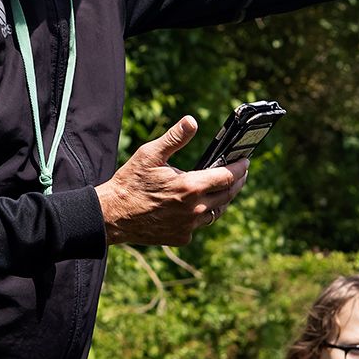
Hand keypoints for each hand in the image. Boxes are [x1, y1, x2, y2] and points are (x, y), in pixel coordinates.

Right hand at [97, 115, 249, 247]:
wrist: (113, 216)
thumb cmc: (130, 182)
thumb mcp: (150, 154)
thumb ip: (174, 138)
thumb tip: (192, 121)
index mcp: (190, 186)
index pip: (227, 176)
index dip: (240, 168)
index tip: (245, 161)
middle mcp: (194, 209)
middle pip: (228, 195)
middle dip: (237, 182)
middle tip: (239, 173)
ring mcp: (189, 226)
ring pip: (216, 212)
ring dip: (222, 199)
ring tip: (223, 188)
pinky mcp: (182, 237)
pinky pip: (200, 225)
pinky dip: (202, 214)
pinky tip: (197, 205)